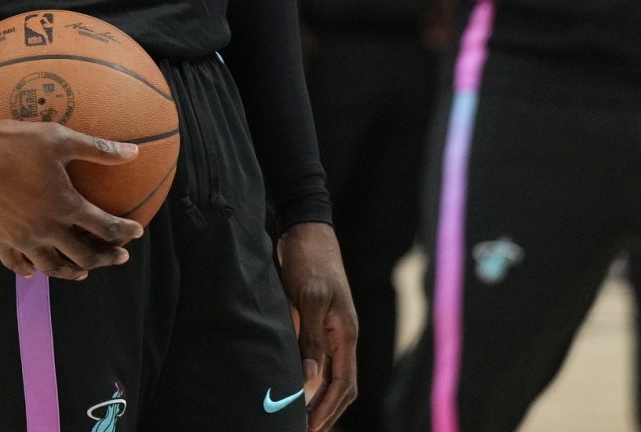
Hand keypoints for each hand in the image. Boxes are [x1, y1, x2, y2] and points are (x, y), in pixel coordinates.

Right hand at [0, 118, 142, 281]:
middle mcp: (46, 229)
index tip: (136, 231)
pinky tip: (33, 271)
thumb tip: (134, 152)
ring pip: (52, 267)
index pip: (105, 227)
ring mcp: (21, 238)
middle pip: (84, 255)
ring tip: (83, 272)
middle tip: (119, 257)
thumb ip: (98, 149)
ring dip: (73, 271)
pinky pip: (16, 264)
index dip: (124, 231)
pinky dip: (28, 270)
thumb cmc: (13, 142)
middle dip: (106, 257)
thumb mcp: (59, 138)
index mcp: (65, 206)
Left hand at [277, 222, 357, 431]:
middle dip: (326, 412)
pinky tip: (294, 386)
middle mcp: (342, 335)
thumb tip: (310, 379)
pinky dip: (309, 378)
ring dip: (318, 399)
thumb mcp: (308, 296)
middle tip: (302, 430)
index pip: (343, 384)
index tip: (310, 428)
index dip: (328, 410)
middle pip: (341, 386)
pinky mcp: (316, 320)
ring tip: (299, 418)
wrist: (306, 228)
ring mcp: (330, 328)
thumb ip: (310, 337)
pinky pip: (318, 358)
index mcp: (346, 332)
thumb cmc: (309, 259)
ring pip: (330, 374)